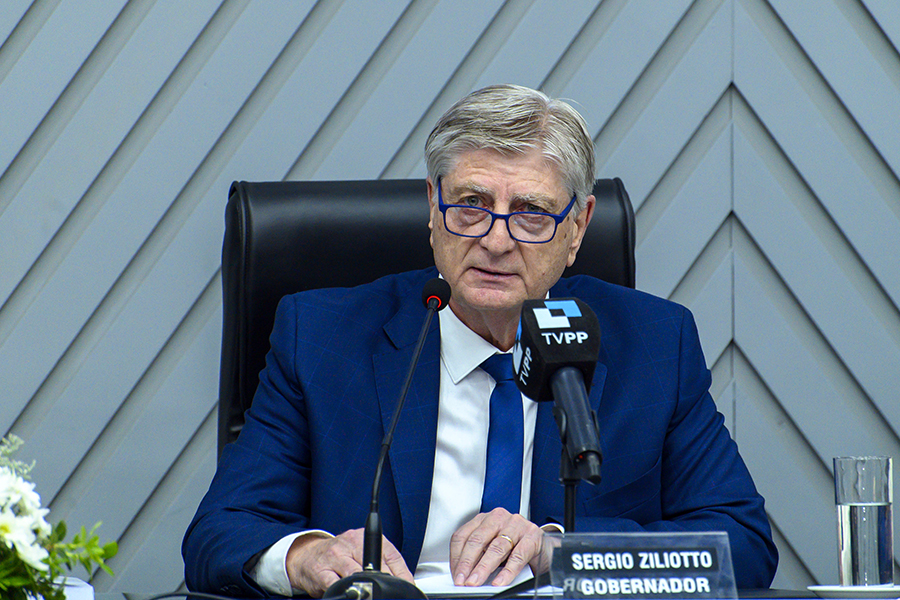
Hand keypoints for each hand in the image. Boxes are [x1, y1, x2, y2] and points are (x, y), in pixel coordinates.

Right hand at [285, 529, 413, 597]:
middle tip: (390, 591)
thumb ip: (380, 563)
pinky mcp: (321, 571)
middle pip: (375, 564)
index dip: (402, 573)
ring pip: (356, 573)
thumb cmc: (339, 556)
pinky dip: (346, 591)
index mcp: (364, 537)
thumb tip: (403, 581)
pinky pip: (335, 584)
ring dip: (367, 586)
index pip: (390, 554)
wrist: (307, 556)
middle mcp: (350, 543)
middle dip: (385, 581)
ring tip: (371, 592)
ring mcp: (335, 556)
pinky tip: (353, 593)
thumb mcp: (360, 552)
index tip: (408, 586)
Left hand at [449, 508, 544, 586]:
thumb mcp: (493, 547)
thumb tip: (463, 573)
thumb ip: (479, 555)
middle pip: (477, 540)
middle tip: (462, 579)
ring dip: (483, 568)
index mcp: (485, 519)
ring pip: (496, 547)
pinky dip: (507, 571)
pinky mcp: (532, 536)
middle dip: (467, 563)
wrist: (546, 546)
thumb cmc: (516, 546)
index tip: (455, 574)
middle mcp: (499, 518)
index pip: (463, 535)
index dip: (456, 556)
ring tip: (476, 581)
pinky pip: (517, 556)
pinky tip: (499, 581)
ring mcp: (517, 525)